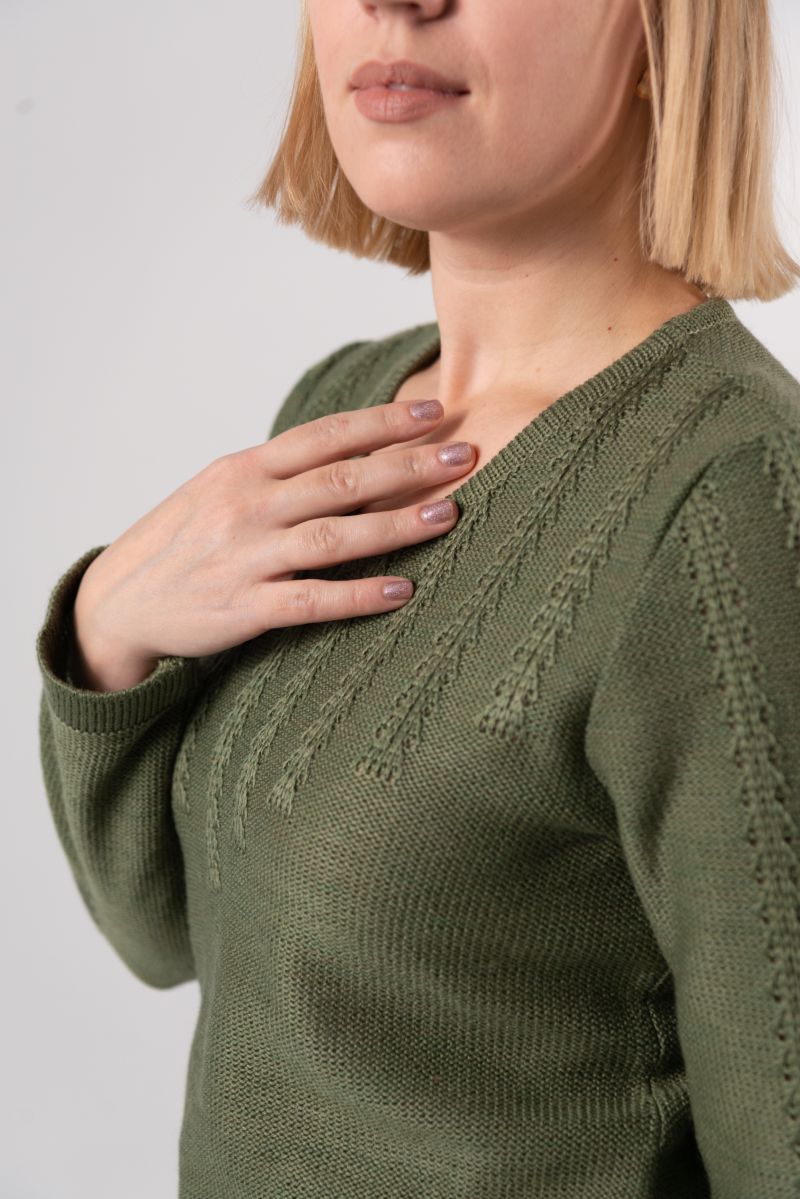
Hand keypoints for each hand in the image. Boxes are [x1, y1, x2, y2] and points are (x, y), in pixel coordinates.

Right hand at [72, 398, 474, 686]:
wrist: (118, 603)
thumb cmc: (182, 541)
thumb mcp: (221, 491)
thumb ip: (281, 474)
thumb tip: (354, 454)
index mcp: (244, 469)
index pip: (326, 435)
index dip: (383, 421)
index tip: (435, 409)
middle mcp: (248, 506)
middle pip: (341, 478)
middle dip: (408, 464)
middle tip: (466, 454)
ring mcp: (246, 556)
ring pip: (334, 535)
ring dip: (397, 523)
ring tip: (450, 514)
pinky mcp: (244, 608)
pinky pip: (312, 600)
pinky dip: (359, 596)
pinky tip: (402, 591)